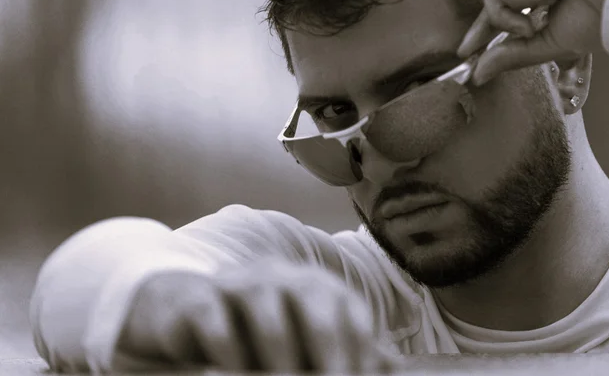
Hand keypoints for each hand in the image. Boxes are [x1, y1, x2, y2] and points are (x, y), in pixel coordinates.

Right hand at [118, 259, 399, 373]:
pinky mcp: (196, 297)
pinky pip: (213, 316)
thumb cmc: (257, 335)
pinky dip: (225, 347)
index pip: (349, 311)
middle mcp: (281, 276)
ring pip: (265, 306)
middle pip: (314, 300)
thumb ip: (345, 351)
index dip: (359, 348)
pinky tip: (229, 372)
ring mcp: (237, 283)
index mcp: (315, 288)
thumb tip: (391, 368)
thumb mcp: (304, 343)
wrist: (184, 312)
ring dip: (277, 351)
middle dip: (328, 348)